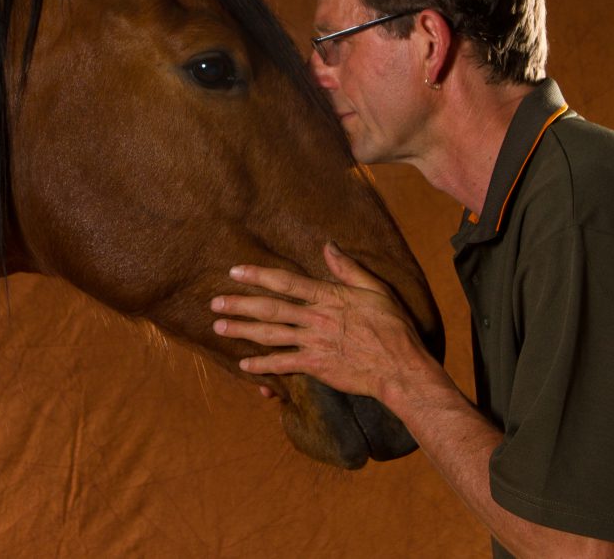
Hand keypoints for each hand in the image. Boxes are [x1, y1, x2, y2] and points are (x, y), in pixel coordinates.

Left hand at [211, 241, 429, 400]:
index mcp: (328, 297)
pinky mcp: (316, 366)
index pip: (285, 282)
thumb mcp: (375, 290)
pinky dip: (262, 365)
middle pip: (270, 309)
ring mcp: (314, 343)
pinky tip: (244, 365)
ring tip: (219, 327)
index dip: (258, 275)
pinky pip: (283, 365)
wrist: (400, 368)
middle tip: (214, 303)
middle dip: (239, 305)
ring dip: (242, 331)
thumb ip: (348, 269)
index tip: (235, 272)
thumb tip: (328, 246)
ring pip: (270, 336)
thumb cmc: (392, 327)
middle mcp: (316, 319)